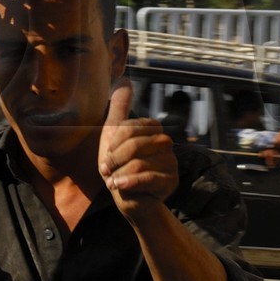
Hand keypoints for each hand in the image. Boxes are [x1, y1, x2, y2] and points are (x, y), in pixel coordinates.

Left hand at [98, 84, 177, 215]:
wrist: (130, 200)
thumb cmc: (121, 167)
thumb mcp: (114, 136)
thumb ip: (119, 109)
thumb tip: (125, 80)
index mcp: (153, 129)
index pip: (127, 129)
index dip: (113, 145)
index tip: (108, 157)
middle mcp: (166, 142)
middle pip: (133, 145)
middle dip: (114, 160)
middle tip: (108, 171)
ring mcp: (171, 162)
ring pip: (137, 163)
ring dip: (119, 174)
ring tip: (116, 180)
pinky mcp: (171, 181)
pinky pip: (145, 178)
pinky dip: (127, 183)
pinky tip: (120, 187)